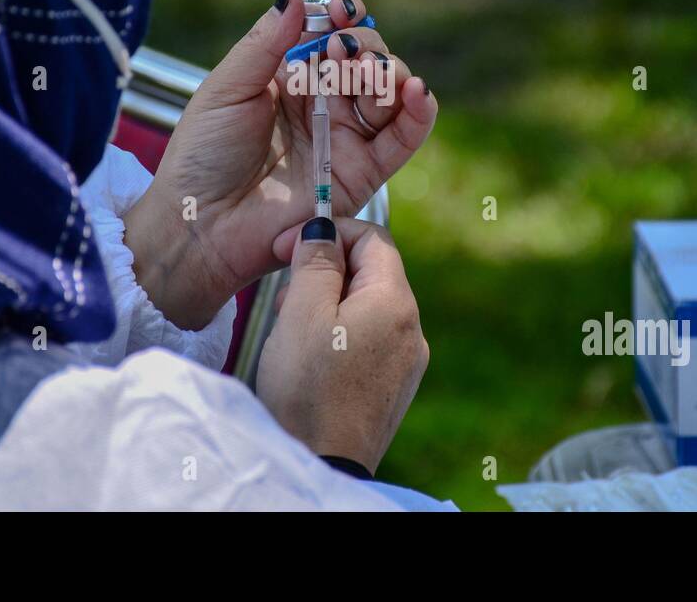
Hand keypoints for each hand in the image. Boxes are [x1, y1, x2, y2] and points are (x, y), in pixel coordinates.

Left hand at [125, 0, 435, 328]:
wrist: (201, 223)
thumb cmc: (202, 157)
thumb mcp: (227, 88)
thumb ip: (266, 41)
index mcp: (290, 75)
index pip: (331, 30)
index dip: (342, 13)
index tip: (338, 5)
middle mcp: (323, 102)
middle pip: (367, 55)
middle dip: (363, 43)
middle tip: (340, 49)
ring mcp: (345, 136)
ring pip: (390, 90)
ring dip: (387, 71)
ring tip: (362, 74)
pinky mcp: (362, 172)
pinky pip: (404, 139)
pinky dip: (419, 112)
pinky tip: (416, 91)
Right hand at [255, 216, 428, 474]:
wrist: (323, 466)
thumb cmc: (307, 389)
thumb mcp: (301, 312)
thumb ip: (315, 262)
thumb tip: (323, 229)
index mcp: (396, 302)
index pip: (373, 237)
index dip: (330, 232)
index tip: (289, 246)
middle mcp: (412, 329)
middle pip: (371, 273)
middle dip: (326, 271)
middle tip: (284, 294)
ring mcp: (407, 362)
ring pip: (367, 307)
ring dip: (328, 304)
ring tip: (291, 330)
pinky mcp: (394, 388)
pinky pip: (369, 341)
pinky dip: (339, 334)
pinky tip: (310, 358)